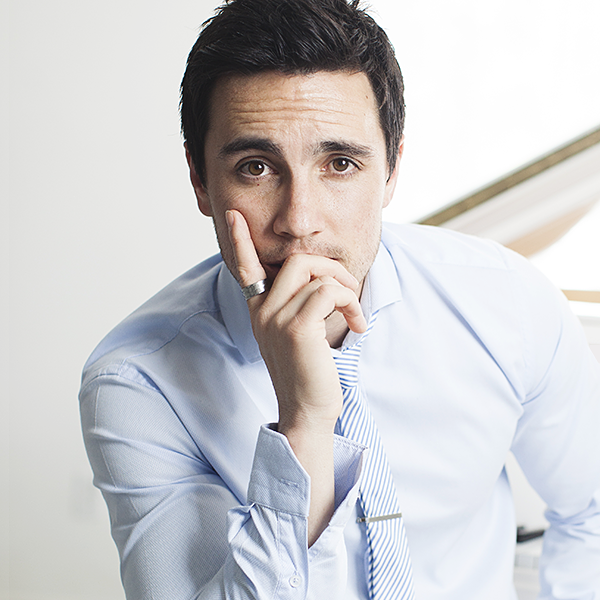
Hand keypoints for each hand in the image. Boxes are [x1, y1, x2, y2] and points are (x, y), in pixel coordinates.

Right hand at [226, 209, 365, 430]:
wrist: (307, 412)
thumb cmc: (308, 373)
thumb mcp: (295, 336)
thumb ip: (297, 307)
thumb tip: (321, 282)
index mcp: (260, 311)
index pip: (245, 269)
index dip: (239, 240)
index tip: (232, 215)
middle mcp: (263, 312)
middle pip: (297, 260)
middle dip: (332, 268)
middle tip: (350, 293)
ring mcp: (276, 319)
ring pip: (316, 274)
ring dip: (347, 290)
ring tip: (355, 314)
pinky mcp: (296, 328)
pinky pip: (328, 292)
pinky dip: (350, 303)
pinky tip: (357, 325)